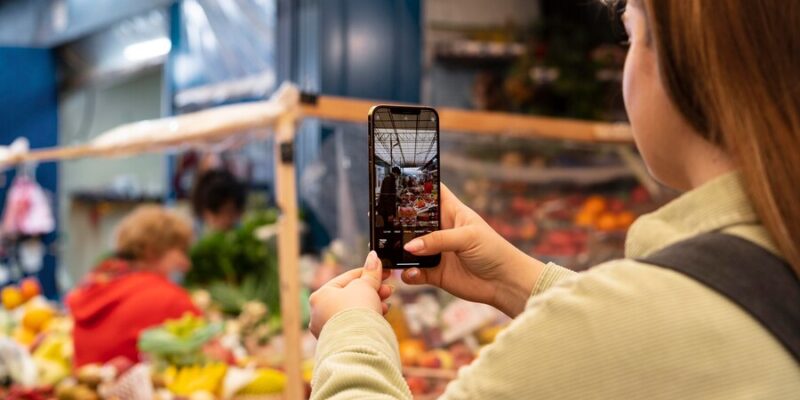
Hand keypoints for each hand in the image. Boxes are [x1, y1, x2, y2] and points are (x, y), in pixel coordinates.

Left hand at [309, 251, 393, 337]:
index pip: (346, 278)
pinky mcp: (339, 342)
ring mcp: (328, 329)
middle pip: (351, 296)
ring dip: (372, 304)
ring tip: (386, 302)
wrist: (357, 345)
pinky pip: (355, 324)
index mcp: (320, 295)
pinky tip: (380, 315)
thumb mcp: (365, 286)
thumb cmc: (355, 312)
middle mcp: (319, 313)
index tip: (382, 269)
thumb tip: (374, 257)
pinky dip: (367, 318)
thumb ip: (370, 272)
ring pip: (354, 311)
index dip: (367, 272)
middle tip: (388, 288)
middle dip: (372, 291)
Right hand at [401, 184, 544, 316]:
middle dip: (399, 222)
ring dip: (400, 250)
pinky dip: (409, 273)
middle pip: (414, 221)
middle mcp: (441, 231)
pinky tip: (409, 273)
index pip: (432, 192)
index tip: (396, 183)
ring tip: (389, 251)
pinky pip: (414, 272)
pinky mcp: (435, 273)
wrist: (505, 282)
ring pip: (411, 248)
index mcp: (451, 213)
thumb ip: (438, 240)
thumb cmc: (493, 250)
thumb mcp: (467, 237)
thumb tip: (410, 246)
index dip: (417, 186)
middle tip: (383, 223)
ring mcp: (437, 252)